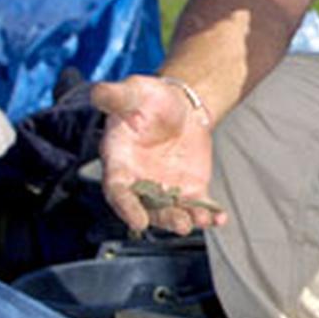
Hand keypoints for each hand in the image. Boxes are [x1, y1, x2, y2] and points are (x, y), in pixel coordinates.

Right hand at [91, 75, 226, 234]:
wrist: (180, 106)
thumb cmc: (149, 99)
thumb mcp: (133, 92)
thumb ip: (116, 96)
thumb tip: (98, 92)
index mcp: (119, 163)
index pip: (118, 191)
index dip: (126, 207)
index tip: (138, 221)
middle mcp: (140, 182)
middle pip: (149, 208)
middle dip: (165, 219)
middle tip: (181, 225)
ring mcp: (165, 188)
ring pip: (174, 211)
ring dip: (188, 219)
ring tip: (203, 220)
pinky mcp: (188, 189)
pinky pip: (197, 205)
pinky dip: (208, 213)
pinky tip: (219, 217)